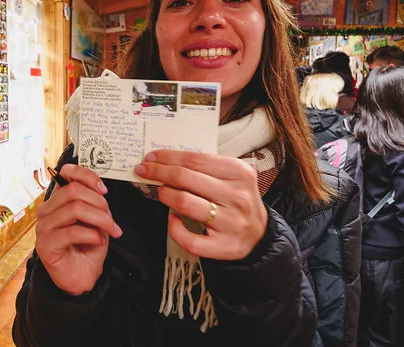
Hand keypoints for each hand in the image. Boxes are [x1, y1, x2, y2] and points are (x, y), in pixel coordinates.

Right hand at [35, 164, 121, 295]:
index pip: (66, 174)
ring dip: (99, 219)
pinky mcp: (45, 245)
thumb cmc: (87, 248)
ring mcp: (43, 228)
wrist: (81, 278)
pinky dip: (91, 235)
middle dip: (99, 203)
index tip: (104, 190)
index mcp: (57, 201)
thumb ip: (95, 204)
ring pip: (74, 209)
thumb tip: (100, 191)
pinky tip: (98, 241)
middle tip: (112, 220)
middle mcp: (46, 211)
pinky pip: (72, 232)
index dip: (87, 176)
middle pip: (73, 192)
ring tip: (110, 231)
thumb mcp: (96, 221)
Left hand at [134, 150, 267, 260]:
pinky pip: (189, 239)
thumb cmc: (236, 200)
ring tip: (160, 191)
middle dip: (159, 172)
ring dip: (166, 195)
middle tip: (144, 170)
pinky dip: (174, 228)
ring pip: (185, 204)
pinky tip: (172, 219)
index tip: (151, 156)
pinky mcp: (223, 246)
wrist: (259, 235)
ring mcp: (231, 223)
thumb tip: (168, 159)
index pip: (196, 160)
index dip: (169, 157)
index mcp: (240, 173)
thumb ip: (207, 167)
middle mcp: (237, 197)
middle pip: (187, 179)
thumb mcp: (232, 177)